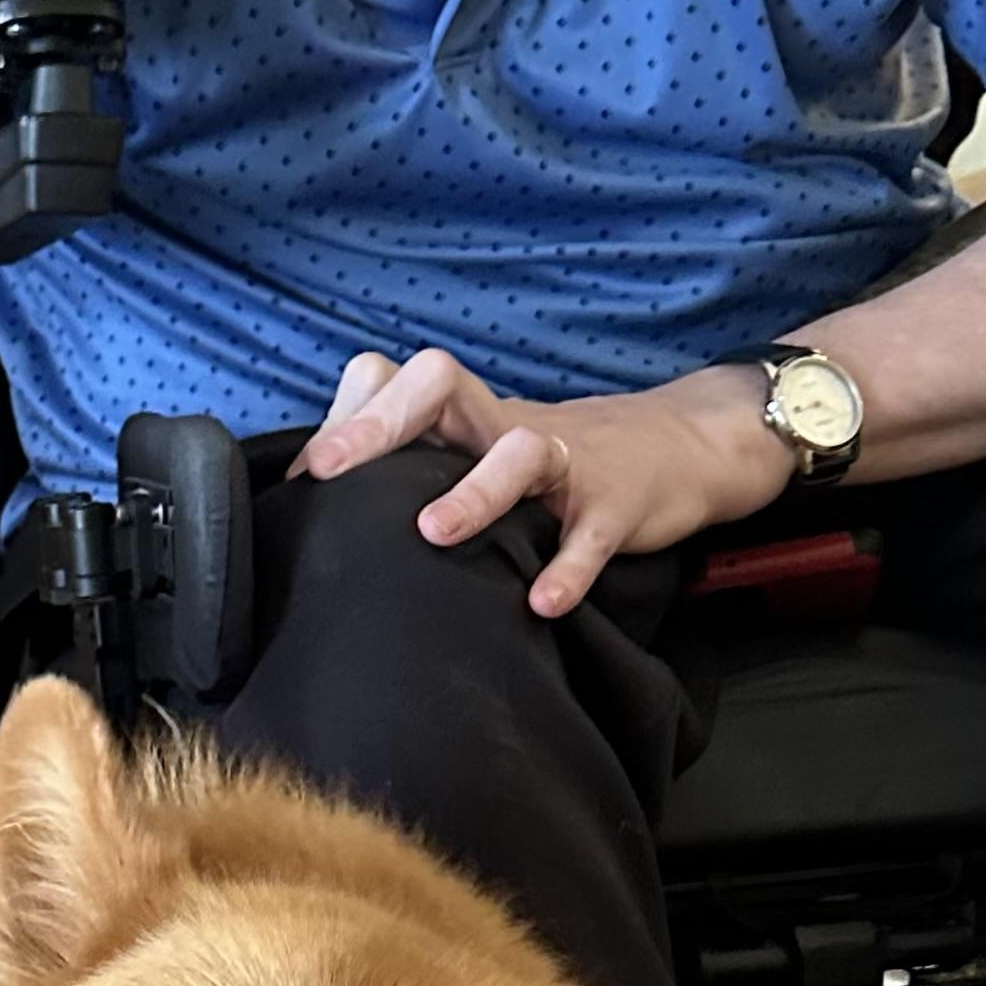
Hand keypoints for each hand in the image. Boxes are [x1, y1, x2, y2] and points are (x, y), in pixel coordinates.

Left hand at [293, 348, 797, 617]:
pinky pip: (590, 534)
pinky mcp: (617, 505)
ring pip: (518, 452)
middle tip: (332, 473)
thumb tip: (328, 512)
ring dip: (475, 492)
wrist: (678, 449)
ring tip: (433, 534)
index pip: (397, 381)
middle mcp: (506, 427)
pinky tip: (542, 604)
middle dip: (383, 423)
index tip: (307, 477)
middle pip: (442, 385)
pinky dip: (569, 569)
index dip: (348, 418)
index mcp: (467, 419)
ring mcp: (565, 462)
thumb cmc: (553, 464)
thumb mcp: (482, 452)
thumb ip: (419, 470)